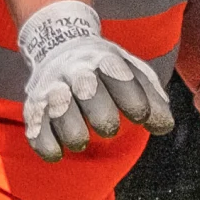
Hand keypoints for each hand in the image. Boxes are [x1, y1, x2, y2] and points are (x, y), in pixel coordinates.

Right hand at [16, 0, 172, 158]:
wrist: (59, 46)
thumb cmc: (106, 70)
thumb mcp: (133, 72)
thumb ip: (153, 98)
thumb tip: (164, 126)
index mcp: (105, 60)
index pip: (119, 76)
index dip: (133, 99)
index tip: (142, 118)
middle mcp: (76, 70)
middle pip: (87, 89)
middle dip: (102, 115)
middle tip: (109, 130)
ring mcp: (53, 86)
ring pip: (59, 107)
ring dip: (72, 131)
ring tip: (82, 143)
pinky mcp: (35, 105)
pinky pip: (35, 124)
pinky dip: (45, 142)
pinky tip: (57, 154)